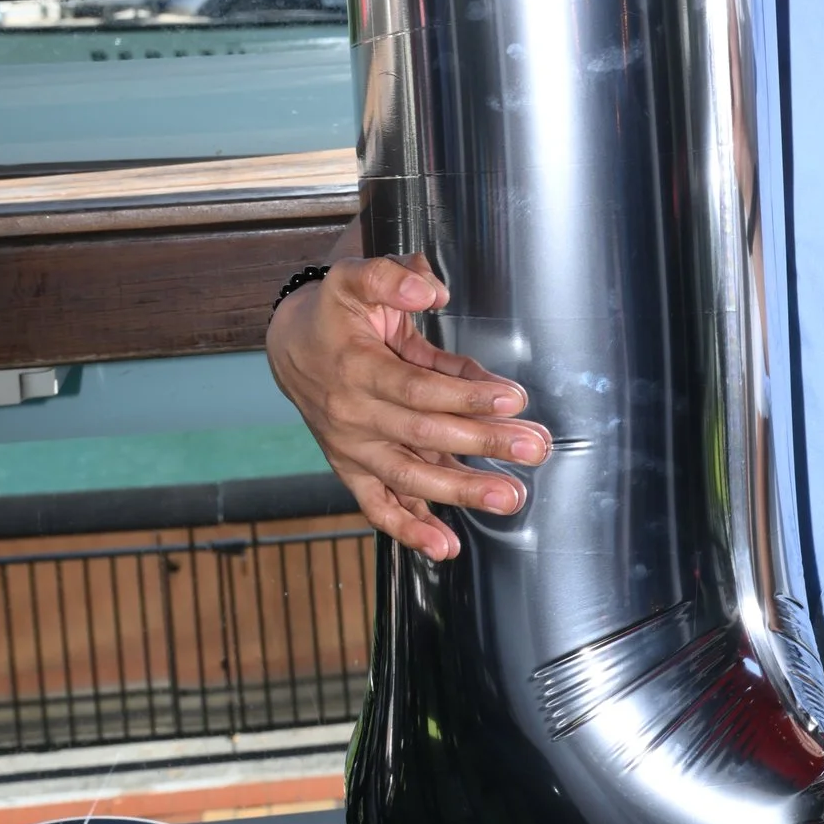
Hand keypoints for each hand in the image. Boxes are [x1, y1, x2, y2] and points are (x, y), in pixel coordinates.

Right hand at [268, 253, 548, 563]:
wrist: (290, 346)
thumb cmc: (337, 314)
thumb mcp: (355, 278)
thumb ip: (391, 277)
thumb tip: (432, 291)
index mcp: (356, 368)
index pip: (419, 388)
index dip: (467, 395)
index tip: (514, 398)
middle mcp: (352, 414)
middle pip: (423, 435)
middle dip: (483, 443)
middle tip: (534, 448)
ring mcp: (352, 447)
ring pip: (408, 476)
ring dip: (460, 490)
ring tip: (510, 496)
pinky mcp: (352, 468)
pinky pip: (378, 506)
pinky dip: (409, 529)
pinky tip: (446, 546)